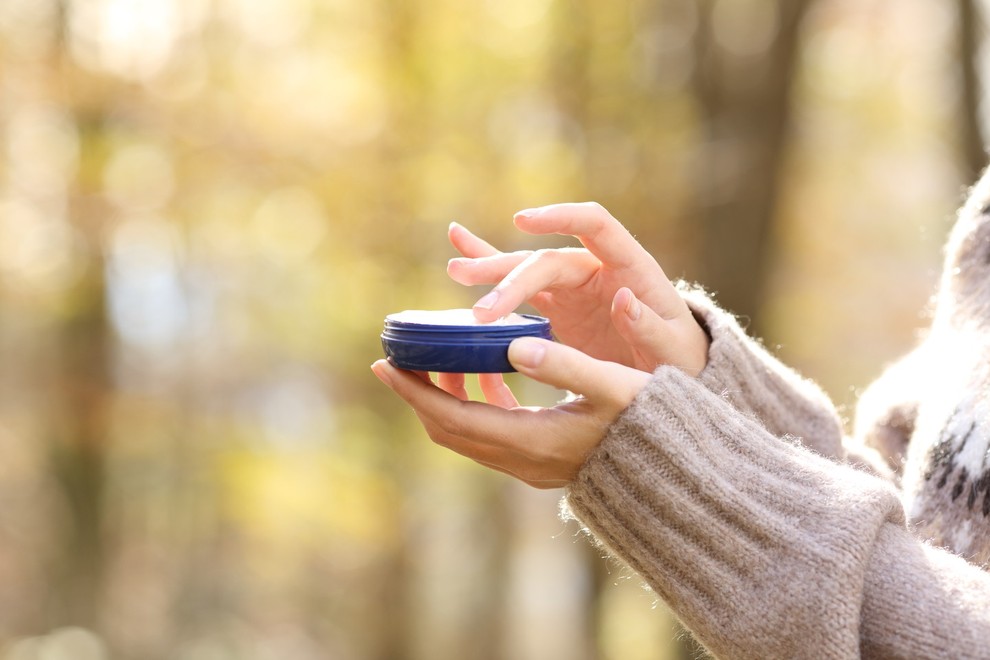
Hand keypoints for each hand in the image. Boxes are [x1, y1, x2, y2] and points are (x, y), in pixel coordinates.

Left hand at [370, 336, 650, 487]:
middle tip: (397, 357)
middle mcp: (523, 460)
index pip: (453, 418)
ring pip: (467, 434)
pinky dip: (477, 405)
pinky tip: (486, 375)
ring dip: (445, 400)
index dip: (415, 393)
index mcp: (532, 441)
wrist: (674, 471)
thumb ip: (567, 363)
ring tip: (436, 359)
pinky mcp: (540, 461)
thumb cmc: (649, 421)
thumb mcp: (614, 385)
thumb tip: (514, 343)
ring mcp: (530, 465)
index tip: (385, 364)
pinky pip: (491, 433)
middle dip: (418, 395)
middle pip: (449, 430)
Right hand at [447, 202, 708, 375]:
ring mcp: (576, 287)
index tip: (522, 222)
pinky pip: (521, 286)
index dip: (560, 217)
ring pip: (526, 270)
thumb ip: (651, 327)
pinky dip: (492, 270)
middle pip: (547, 260)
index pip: (595, 224)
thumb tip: (624, 298)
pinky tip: (459, 252)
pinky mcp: (559, 307)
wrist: (673, 374)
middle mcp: (598, 268)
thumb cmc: (680, 359)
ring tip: (455, 270)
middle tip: (481, 310)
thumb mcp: (674, 351)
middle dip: (511, 278)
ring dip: (491, 270)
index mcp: (631, 267)